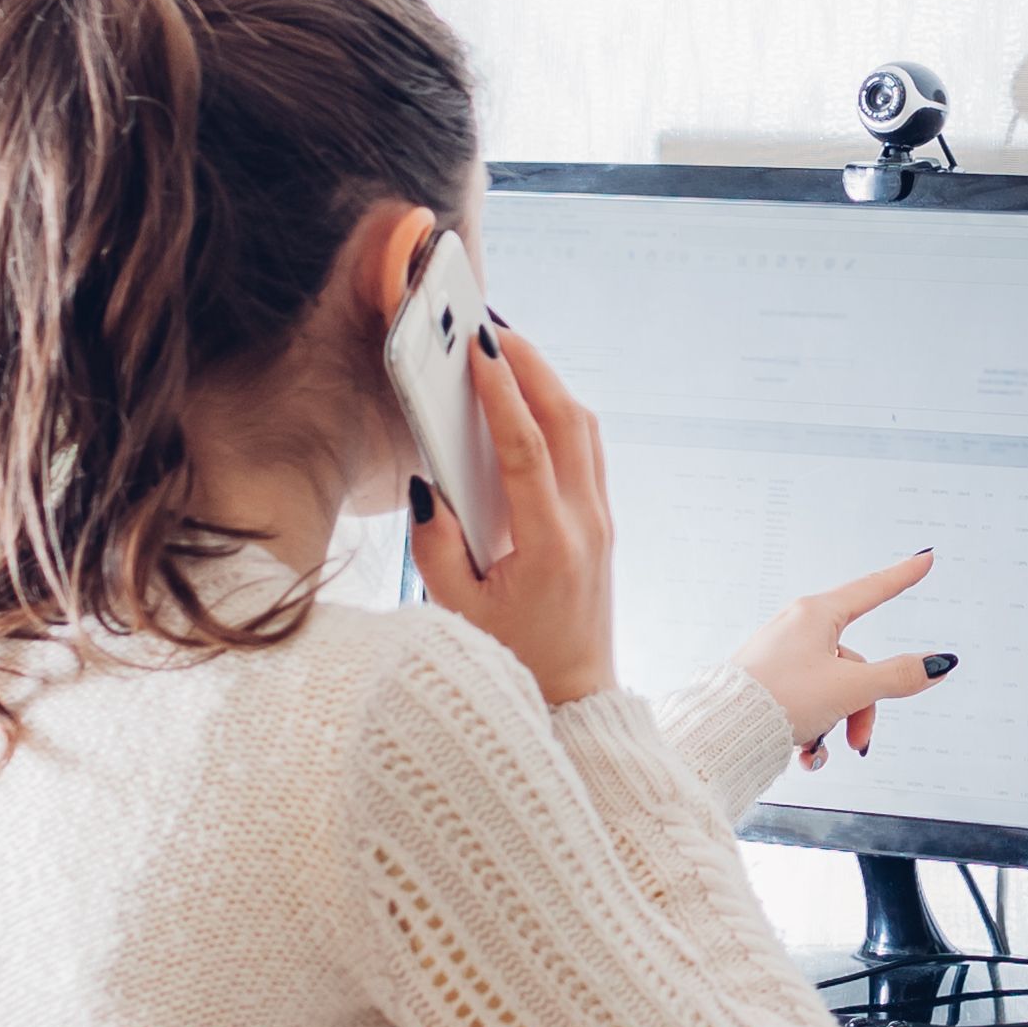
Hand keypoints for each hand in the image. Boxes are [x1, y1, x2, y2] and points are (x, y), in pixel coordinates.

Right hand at [413, 328, 614, 707]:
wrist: (574, 697)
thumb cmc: (511, 659)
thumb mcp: (456, 610)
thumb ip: (435, 545)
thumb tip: (426, 485)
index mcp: (551, 544)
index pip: (527, 447)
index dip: (501, 392)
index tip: (480, 349)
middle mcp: (586, 524)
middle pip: (568, 421)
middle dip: (533, 366)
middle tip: (493, 328)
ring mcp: (601, 521)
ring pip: (584, 430)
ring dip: (550, 383)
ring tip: (509, 351)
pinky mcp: (601, 522)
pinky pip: (585, 450)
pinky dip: (559, 413)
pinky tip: (529, 398)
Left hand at [736, 552, 955, 769]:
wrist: (723, 732)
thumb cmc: (779, 698)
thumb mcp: (850, 688)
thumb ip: (898, 676)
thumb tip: (937, 664)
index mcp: (816, 616)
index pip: (872, 589)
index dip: (903, 576)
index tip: (924, 558)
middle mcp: (798, 630)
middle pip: (855, 665)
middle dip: (862, 707)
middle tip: (859, 741)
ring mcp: (782, 657)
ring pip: (833, 690)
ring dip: (837, 725)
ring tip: (819, 750)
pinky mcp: (768, 684)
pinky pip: (808, 704)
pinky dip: (813, 731)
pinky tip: (804, 754)